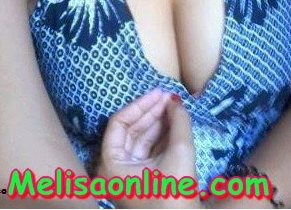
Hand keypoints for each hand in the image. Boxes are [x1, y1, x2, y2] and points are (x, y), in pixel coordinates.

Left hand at [97, 88, 198, 207]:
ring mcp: (129, 176)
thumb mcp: (180, 154)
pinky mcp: (143, 181)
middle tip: (170, 97)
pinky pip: (149, 151)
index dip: (140, 105)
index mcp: (111, 165)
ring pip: (140, 140)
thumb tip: (176, 101)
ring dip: (158, 123)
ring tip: (175, 106)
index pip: (119, 123)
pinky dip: (162, 136)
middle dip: (150, 112)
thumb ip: (179, 122)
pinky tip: (175, 122)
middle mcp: (114, 169)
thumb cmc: (176, 197)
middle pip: (130, 130)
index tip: (159, 93)